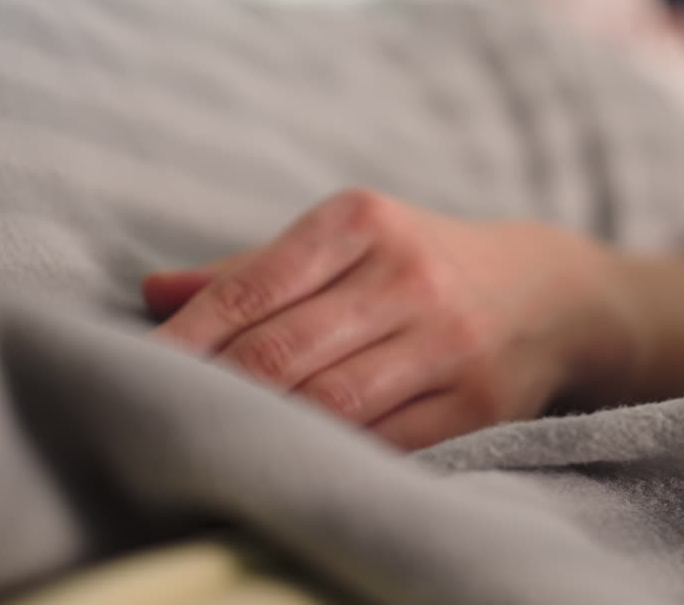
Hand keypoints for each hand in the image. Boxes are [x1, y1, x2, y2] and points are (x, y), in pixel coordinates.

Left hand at [143, 189, 631, 449]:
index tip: (137, 371)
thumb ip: (250, 270)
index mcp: (361, 222)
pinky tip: (294, 461)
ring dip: (267, 430)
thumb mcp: (345, 241)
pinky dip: (332, 458)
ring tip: (217, 444)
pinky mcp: (477, 404)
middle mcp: (407, 277)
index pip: (252, 286)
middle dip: (216, 392)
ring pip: (330, 406)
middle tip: (162, 419)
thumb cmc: (416, 264)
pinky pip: (384, 445)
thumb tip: (153, 293)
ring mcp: (447, 343)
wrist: (546, 293)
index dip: (187, 337)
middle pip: (282, 353)